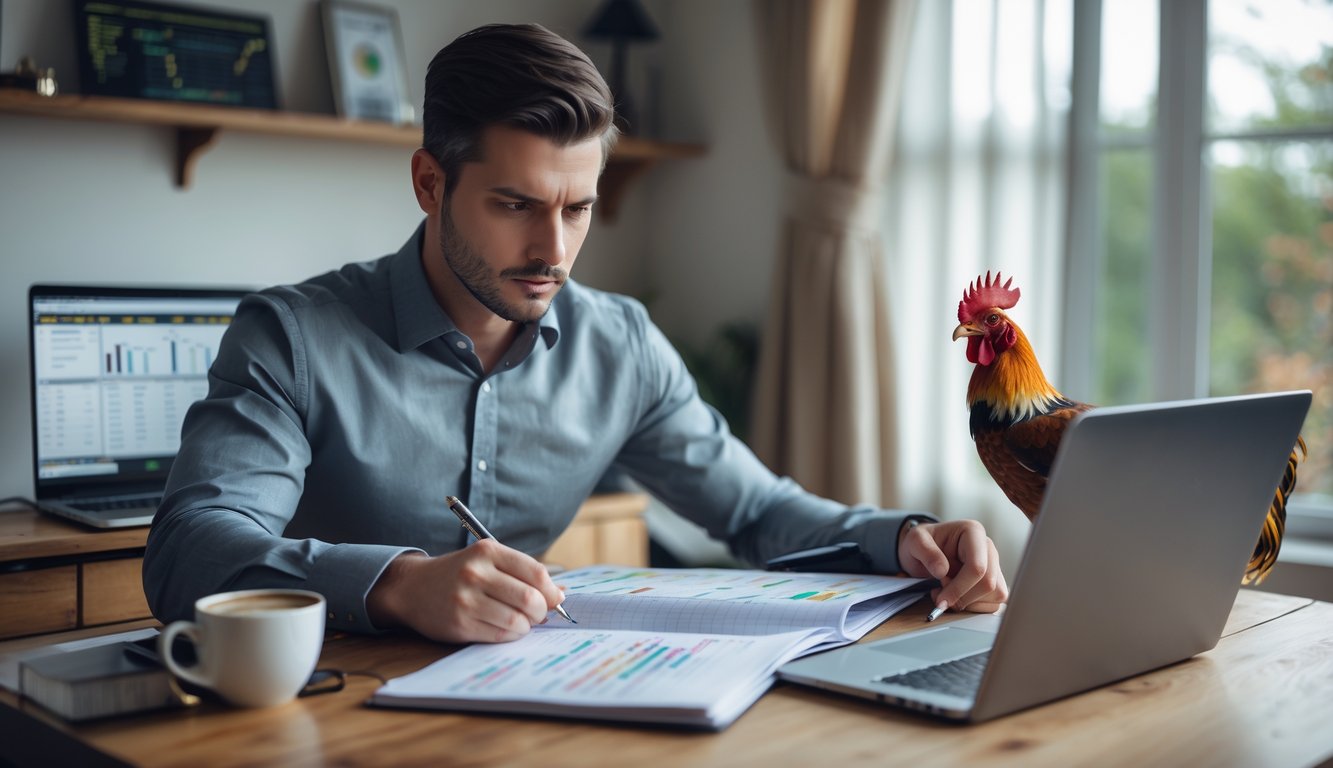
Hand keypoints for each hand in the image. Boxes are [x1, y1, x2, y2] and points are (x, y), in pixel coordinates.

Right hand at [366, 539, 565, 642]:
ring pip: (517, 620)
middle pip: (529, 598)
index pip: (535, 572)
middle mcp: (476, 573)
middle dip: (541, 611)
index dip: (551, 590)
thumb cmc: (459, 574)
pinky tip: (505, 628)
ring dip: (526, 626)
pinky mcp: (459, 623)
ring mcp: (466, 599)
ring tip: (520, 622)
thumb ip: (522, 573)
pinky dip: (510, 635)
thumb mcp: (487, 561)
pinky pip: (500, 635)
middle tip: (538, 614)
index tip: (554, 599)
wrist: (412, 588)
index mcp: (487, 551)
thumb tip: (561, 594)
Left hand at [897, 519, 1007, 615]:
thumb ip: (926, 551)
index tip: (941, 600)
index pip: (976, 567)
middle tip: (939, 594)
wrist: (923, 551)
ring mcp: (994, 565)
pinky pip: (994, 603)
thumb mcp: (914, 541)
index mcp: (973, 532)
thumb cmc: (921, 544)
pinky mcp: (995, 581)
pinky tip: (957, 598)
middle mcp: (988, 548)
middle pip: (988, 584)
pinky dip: (974, 606)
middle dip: (962, 597)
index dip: (959, 588)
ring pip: (995, 594)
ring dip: (968, 603)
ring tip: (946, 593)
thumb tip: (942, 570)